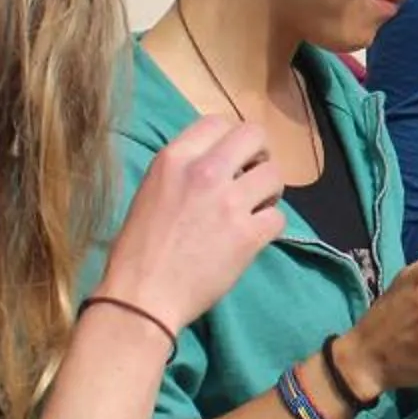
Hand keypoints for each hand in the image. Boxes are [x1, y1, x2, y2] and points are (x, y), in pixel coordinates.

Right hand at [92, 118, 284, 328]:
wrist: (142, 297)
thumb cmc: (138, 249)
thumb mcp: (152, 191)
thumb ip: (185, 170)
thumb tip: (219, 162)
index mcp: (174, 158)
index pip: (218, 121)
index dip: (230, 140)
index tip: (230, 160)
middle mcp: (205, 172)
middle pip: (255, 135)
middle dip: (258, 154)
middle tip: (251, 177)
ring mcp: (229, 202)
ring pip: (275, 174)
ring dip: (269, 191)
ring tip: (253, 209)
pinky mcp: (248, 235)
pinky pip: (279, 217)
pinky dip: (269, 227)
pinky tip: (252, 237)